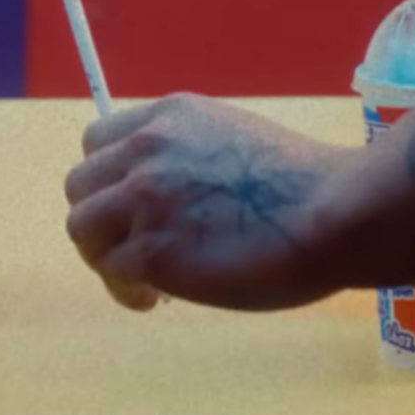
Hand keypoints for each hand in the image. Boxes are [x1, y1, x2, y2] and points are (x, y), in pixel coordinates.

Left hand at [64, 95, 353, 313]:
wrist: (334, 213)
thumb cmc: (305, 184)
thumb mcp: (233, 139)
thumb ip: (189, 156)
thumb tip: (167, 199)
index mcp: (171, 116)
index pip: (100, 141)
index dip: (111, 180)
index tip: (131, 208)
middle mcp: (148, 148)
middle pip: (80, 183)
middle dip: (101, 218)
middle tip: (132, 247)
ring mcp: (145, 198)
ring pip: (82, 226)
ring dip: (104, 255)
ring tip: (140, 279)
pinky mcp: (153, 250)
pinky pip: (112, 272)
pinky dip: (125, 290)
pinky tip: (153, 298)